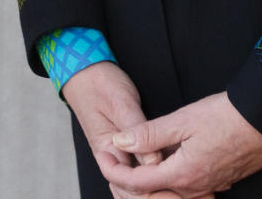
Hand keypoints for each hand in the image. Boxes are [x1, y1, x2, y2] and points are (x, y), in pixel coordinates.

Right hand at [62, 63, 163, 196]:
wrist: (85, 74)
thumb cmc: (101, 85)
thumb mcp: (122, 104)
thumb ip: (138, 132)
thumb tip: (155, 160)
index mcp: (107, 151)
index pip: (129, 181)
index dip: (151, 186)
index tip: (171, 181)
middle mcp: (110, 159)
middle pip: (131, 190)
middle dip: (153, 193)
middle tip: (176, 191)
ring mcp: (116, 156)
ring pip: (131, 187)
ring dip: (151, 190)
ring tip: (172, 190)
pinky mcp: (123, 150)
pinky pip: (133, 174)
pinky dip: (147, 182)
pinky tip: (162, 182)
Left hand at [107, 92, 261, 196]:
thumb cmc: (227, 116)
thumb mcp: (183, 120)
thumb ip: (149, 133)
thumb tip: (120, 142)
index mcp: (181, 175)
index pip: (137, 184)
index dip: (114, 170)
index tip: (101, 155)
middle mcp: (194, 188)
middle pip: (152, 193)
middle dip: (128, 178)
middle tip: (113, 156)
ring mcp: (209, 187)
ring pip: (170, 192)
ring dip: (149, 179)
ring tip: (136, 156)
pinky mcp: (220, 180)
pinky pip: (188, 187)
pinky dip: (170, 178)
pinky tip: (167, 158)